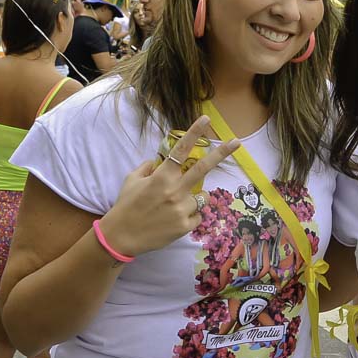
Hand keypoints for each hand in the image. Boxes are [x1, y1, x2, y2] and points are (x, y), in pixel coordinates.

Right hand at [99, 116, 240, 257]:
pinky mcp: (185, 226)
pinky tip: (173, 220)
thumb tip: (158, 161)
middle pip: (203, 168)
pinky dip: (190, 216)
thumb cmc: (125, 206)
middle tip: (236, 142)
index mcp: (162, 177)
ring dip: (193, 198)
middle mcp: (175, 191)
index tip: (206, 119)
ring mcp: (182, 209)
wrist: (121, 237)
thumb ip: (147, 168)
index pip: (181, 150)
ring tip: (173, 207)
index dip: (194, 133)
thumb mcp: (131, 181)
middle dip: (221, 153)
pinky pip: (197, 215)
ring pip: (200, 197)